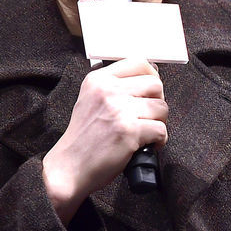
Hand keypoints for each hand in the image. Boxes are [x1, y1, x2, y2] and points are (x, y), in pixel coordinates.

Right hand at [42, 58, 167, 221]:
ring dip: (159, 122)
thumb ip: (113, 86)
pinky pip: (161, 129)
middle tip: (149, 115)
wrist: (69, 168)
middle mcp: (108, 91)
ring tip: (147, 131)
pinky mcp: (129, 131)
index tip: (150, 90)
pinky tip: (148, 144)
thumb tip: (149, 76)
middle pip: (155, 84)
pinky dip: (159, 140)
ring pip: (161, 107)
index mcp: (98, 80)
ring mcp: (119, 110)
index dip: (151, 76)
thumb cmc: (83, 138)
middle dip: (157, 101)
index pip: (138, 62)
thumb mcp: (90, 100)